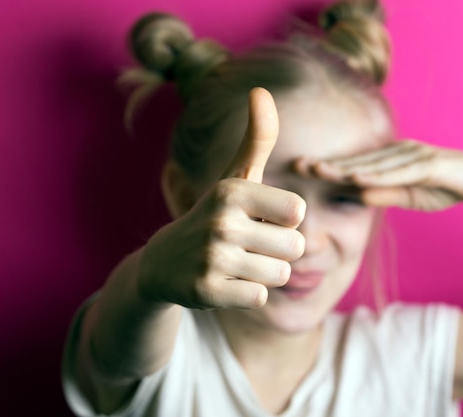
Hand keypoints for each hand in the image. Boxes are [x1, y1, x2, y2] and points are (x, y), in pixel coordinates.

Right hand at [138, 88, 305, 308]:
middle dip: (277, 251)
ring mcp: (212, 257)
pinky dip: (246, 294)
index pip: (297, 211)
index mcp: (233, 190)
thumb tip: (261, 90)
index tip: (257, 219)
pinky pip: (259, 297)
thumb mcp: (235, 177)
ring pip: (280, 275)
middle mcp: (221, 221)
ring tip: (235, 264)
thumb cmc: (215, 215)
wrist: (164, 262)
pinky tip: (223, 283)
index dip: (283, 220)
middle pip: (295, 247)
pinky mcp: (206, 290)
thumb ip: (257, 138)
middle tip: (245, 246)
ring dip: (262, 273)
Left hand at [296, 140, 462, 210]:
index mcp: (393, 160)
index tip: (301, 167)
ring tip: (319, 171)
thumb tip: (356, 195)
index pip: (356, 164)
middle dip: (328, 163)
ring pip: (375, 164)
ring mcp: (416, 155)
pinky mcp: (433, 164)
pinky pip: (402, 172)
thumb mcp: (410, 196)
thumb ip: (385, 194)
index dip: (329, 166)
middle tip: (297, 164)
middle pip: (359, 160)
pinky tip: (359, 180)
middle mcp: (400, 152)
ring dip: (346, 168)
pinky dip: (380, 177)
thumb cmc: (448, 188)